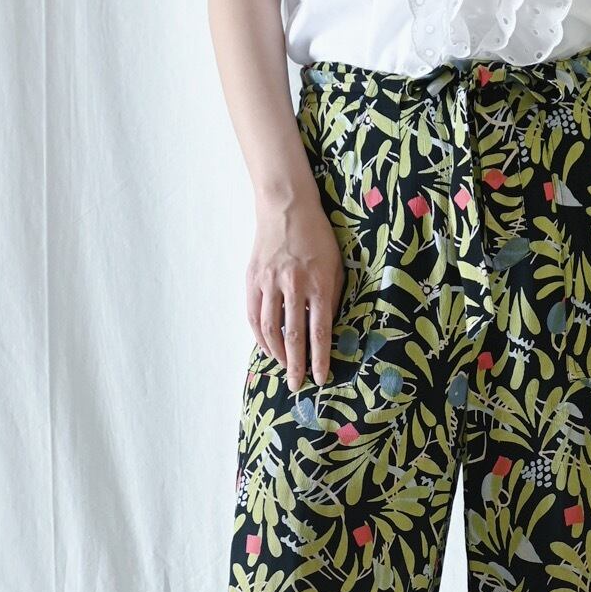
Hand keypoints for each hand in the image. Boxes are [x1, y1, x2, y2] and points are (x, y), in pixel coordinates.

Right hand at [246, 192, 344, 392]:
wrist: (286, 206)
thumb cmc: (318, 237)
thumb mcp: (336, 266)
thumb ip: (332, 298)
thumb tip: (328, 330)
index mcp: (319, 284)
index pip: (319, 332)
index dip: (319, 360)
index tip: (320, 379)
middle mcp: (293, 285)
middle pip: (293, 336)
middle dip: (296, 365)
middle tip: (297, 385)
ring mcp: (270, 282)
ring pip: (271, 329)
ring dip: (277, 354)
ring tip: (284, 368)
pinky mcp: (253, 279)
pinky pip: (254, 315)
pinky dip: (260, 336)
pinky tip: (267, 348)